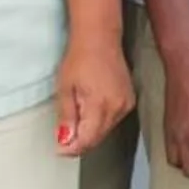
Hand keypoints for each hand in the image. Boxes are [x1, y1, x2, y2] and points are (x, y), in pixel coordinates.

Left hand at [54, 37, 133, 155]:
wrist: (100, 39)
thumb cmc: (79, 59)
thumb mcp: (65, 89)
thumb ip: (66, 118)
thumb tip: (65, 141)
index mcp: (101, 105)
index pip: (87, 140)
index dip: (71, 148)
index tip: (59, 149)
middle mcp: (118, 108)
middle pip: (97, 138)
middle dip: (79, 142)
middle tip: (63, 136)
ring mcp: (126, 105)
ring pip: (105, 131)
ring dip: (89, 133)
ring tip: (75, 119)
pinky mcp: (129, 101)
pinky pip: (113, 121)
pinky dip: (100, 122)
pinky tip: (90, 111)